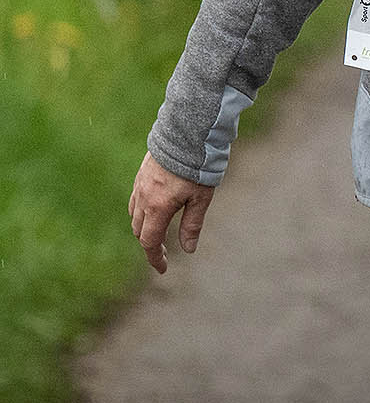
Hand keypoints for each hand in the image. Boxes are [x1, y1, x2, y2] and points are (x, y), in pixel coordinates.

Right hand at [129, 152, 214, 273]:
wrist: (188, 133)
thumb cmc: (199, 166)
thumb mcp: (201, 198)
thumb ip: (192, 225)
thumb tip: (188, 250)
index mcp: (157, 207)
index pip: (149, 241)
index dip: (155, 258)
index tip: (162, 269)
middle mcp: (143, 198)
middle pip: (139, 229)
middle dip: (150, 243)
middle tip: (164, 251)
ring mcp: (140, 184)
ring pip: (134, 214)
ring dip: (144, 227)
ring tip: (159, 231)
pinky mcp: (141, 173)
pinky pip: (135, 198)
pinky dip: (141, 210)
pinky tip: (155, 208)